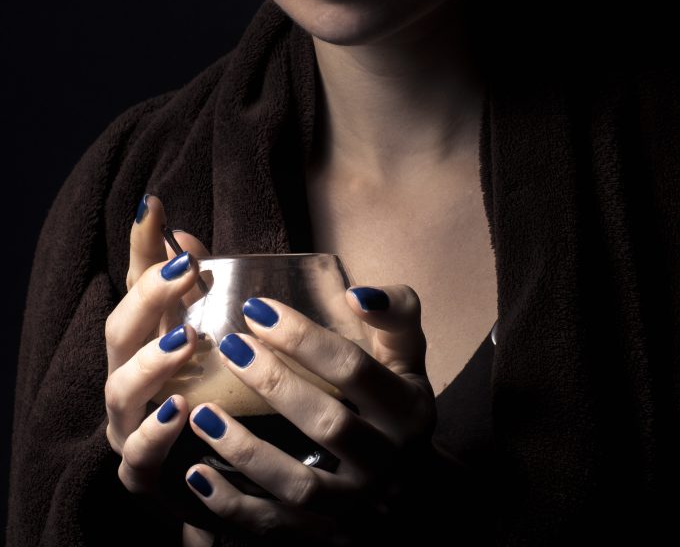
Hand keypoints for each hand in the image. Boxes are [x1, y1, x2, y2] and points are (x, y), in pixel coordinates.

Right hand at [104, 194, 212, 545]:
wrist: (203, 473)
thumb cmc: (205, 388)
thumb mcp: (207, 332)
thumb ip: (197, 287)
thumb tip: (186, 235)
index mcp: (145, 334)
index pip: (136, 280)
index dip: (142, 243)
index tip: (155, 205)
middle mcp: (127, 371)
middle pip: (121, 329)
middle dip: (149, 298)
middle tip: (184, 270)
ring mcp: (128, 421)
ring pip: (121, 389)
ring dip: (152, 363)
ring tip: (186, 341)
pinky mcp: (140, 468)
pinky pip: (138, 454)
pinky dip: (155, 433)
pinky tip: (181, 412)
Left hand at [184, 286, 437, 543]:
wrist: (416, 494)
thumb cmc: (398, 405)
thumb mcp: (409, 359)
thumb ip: (395, 314)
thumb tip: (354, 293)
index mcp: (406, 410)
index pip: (354, 369)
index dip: (305, 338)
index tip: (256, 309)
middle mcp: (386, 462)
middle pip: (328, 424)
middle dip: (275, 383)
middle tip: (230, 346)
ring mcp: (354, 506)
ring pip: (298, 484)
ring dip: (246, 449)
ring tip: (202, 411)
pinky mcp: (324, 537)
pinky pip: (274, 528)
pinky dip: (232, 506)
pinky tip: (197, 473)